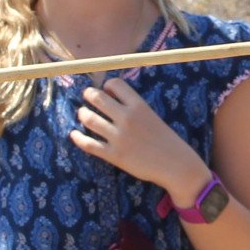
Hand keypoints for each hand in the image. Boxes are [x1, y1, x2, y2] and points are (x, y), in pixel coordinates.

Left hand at [69, 78, 205, 195]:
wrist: (175, 164)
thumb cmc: (165, 139)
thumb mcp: (152, 116)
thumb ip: (133, 108)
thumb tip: (110, 98)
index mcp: (139, 106)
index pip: (115, 84)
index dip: (107, 86)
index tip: (106, 91)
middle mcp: (127, 118)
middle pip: (98, 98)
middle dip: (89, 95)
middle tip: (87, 97)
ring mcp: (119, 137)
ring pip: (89, 119)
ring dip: (82, 114)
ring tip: (82, 114)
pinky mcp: (114, 155)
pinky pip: (89, 144)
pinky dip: (77, 138)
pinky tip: (73, 134)